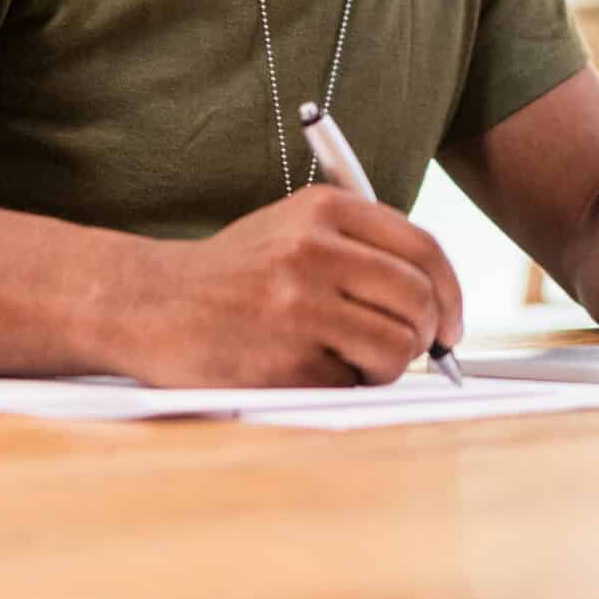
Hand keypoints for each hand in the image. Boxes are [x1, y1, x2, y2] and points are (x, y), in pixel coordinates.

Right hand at [112, 184, 464, 385]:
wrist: (147, 303)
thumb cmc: (233, 274)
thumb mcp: (294, 229)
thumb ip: (363, 248)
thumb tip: (440, 300)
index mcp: (324, 210)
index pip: (423, 250)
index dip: (451, 293)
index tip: (451, 323)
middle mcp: (314, 251)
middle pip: (418, 301)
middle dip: (427, 335)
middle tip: (411, 350)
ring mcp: (298, 306)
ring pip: (397, 347)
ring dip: (387, 367)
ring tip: (354, 362)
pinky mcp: (283, 361)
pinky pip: (352, 384)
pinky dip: (345, 387)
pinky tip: (311, 372)